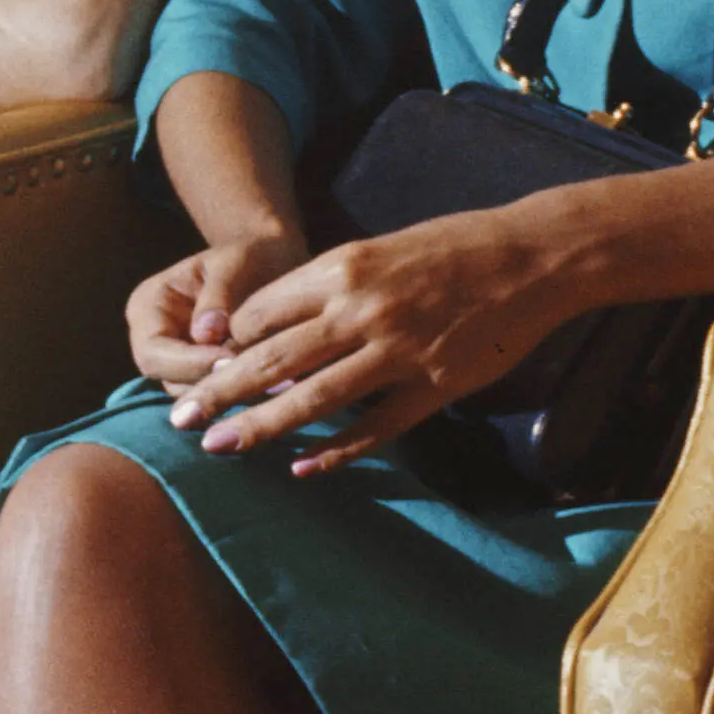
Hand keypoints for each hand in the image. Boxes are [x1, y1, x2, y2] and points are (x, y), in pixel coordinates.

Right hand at [123, 224, 308, 387]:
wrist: (271, 260)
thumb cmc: (249, 254)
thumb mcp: (232, 263)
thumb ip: (217, 296)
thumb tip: (204, 335)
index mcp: (149, 307)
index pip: (153, 351)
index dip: (190, 363)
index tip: (233, 360)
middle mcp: (156, 340)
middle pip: (169, 380)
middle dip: (212, 383)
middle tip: (259, 380)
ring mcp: (181, 361)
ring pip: (196, 396)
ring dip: (233, 394)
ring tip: (275, 386)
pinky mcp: (208, 375)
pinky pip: (220, 396)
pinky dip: (246, 394)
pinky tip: (279, 389)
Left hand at [158, 209, 581, 474]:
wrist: (532, 256)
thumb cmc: (452, 246)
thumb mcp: (378, 249)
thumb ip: (330, 287)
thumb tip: (278, 327)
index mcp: (341, 269)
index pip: (260, 313)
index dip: (226, 345)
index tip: (201, 369)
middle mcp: (361, 310)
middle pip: (270, 359)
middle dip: (219, 392)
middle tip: (180, 420)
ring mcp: (398, 351)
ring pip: (312, 398)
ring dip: (260, 427)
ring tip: (219, 448)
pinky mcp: (434, 386)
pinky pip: (374, 427)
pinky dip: (335, 451)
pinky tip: (303, 467)